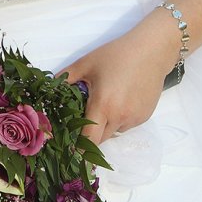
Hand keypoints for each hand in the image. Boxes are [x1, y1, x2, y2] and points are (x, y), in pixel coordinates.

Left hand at [64, 20, 176, 144]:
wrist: (151, 51)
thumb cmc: (117, 55)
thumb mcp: (86, 63)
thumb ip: (65, 78)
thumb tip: (50, 87)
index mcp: (103, 106)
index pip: (89, 139)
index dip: (78, 147)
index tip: (70, 149)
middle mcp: (120, 117)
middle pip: (100, 139)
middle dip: (90, 133)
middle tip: (83, 117)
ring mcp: (134, 118)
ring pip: (114, 132)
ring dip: (106, 125)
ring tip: (105, 103)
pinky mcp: (145, 116)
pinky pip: (127, 125)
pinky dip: (120, 119)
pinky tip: (120, 100)